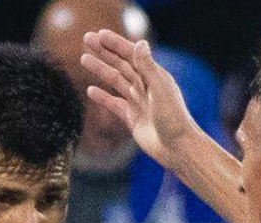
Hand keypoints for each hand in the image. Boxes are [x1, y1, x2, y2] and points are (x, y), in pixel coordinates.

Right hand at [80, 30, 203, 165]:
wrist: (177, 149)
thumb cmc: (174, 119)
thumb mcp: (160, 90)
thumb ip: (148, 67)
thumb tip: (139, 42)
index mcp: (155, 76)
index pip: (131, 54)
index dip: (115, 43)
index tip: (99, 35)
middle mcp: (146, 86)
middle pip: (121, 64)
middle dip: (104, 51)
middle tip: (86, 39)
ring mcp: (138, 102)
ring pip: (115, 81)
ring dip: (100, 69)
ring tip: (84, 58)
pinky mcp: (132, 118)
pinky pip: (114, 104)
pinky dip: (102, 97)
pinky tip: (90, 90)